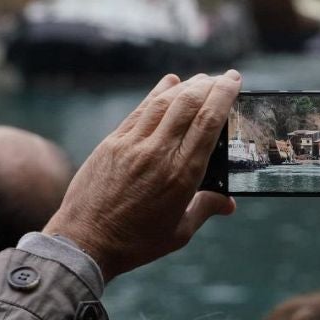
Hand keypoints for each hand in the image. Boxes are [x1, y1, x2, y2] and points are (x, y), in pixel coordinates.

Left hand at [45, 71, 240, 281]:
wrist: (84, 242)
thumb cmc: (135, 243)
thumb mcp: (179, 232)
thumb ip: (205, 209)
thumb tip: (228, 203)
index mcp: (181, 176)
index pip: (208, 123)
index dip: (224, 96)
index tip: (235, 81)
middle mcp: (158, 154)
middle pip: (188, 105)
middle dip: (210, 85)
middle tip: (223, 77)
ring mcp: (132, 145)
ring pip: (163, 102)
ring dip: (186, 86)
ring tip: (201, 79)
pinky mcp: (112, 143)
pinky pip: (140, 111)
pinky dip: (157, 94)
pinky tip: (169, 83)